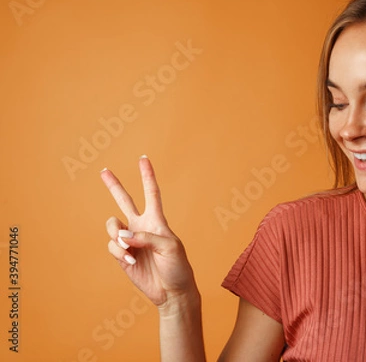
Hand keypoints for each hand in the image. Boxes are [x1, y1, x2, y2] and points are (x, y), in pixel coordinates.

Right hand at [100, 156, 197, 306]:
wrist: (171, 291)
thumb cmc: (177, 267)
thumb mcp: (169, 247)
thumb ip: (146, 237)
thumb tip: (122, 234)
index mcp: (157, 220)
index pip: (151, 193)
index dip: (147, 176)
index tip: (143, 159)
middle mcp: (141, 226)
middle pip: (124, 200)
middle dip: (114, 186)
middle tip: (104, 170)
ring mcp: (130, 240)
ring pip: (112, 225)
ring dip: (116, 236)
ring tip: (129, 250)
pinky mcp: (122, 255)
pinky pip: (112, 246)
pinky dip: (118, 252)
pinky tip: (131, 260)